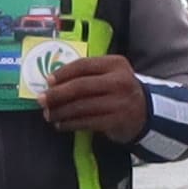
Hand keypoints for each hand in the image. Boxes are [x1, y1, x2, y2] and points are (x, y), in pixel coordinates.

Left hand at [36, 47, 153, 143]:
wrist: (145, 112)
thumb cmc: (119, 91)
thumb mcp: (110, 74)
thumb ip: (88, 74)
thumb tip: (53, 82)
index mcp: (115, 64)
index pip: (83, 65)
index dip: (62, 73)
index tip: (47, 81)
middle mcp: (119, 81)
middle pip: (80, 86)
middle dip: (57, 94)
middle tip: (42, 100)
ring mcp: (119, 102)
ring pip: (82, 106)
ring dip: (61, 112)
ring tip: (49, 115)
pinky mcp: (116, 121)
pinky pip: (87, 122)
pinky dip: (70, 124)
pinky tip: (61, 124)